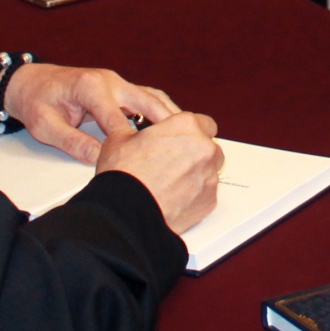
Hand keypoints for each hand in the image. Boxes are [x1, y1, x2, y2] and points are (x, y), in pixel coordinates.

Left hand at [1, 64, 181, 164]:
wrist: (28, 82)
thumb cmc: (35, 101)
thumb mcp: (45, 126)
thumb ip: (72, 142)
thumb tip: (100, 160)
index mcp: (91, 87)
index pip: (117, 116)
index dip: (132, 139)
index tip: (146, 158)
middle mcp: (108, 81)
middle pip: (147, 100)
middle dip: (167, 121)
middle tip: (186, 141)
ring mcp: (116, 82)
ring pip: (151, 97)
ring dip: (169, 115)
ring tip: (186, 137)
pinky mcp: (118, 89)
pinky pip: (145, 98)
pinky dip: (160, 112)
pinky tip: (170, 130)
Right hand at [96, 111, 225, 233]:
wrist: (126, 211)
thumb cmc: (123, 174)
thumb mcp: (119, 138)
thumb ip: (128, 125)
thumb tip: (119, 119)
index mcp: (186, 126)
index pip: (202, 122)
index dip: (189, 132)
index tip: (179, 139)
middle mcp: (204, 148)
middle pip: (209, 146)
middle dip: (195, 152)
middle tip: (173, 161)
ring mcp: (209, 175)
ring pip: (210, 170)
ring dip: (196, 172)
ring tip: (171, 182)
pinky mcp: (209, 200)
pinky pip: (206, 193)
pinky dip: (195, 194)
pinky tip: (174, 197)